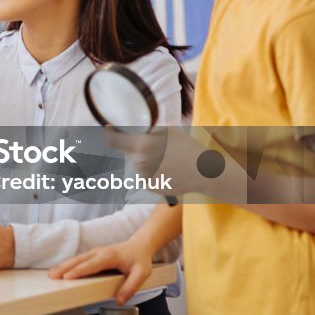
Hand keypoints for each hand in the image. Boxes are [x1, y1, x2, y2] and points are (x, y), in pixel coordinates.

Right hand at [48, 238, 151, 304]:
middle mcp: (99, 252)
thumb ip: (130, 287)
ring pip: (76, 259)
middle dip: (64, 268)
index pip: (90, 265)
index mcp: (108, 256)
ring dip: (63, 266)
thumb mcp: (141, 274)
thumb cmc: (139, 259)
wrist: (140, 245)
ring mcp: (95, 253)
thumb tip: (119, 300)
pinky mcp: (93, 255)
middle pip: (78, 260)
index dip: (78, 271)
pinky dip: (68, 265)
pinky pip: (78, 260)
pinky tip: (61, 271)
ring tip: (52, 274)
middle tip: (52, 276)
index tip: (67, 277)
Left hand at [106, 126, 249, 201]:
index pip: (113, 140)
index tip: (109, 129)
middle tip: (152, 144)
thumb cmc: (188, 148)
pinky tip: (168, 169)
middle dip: (134, 146)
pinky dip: (152, 171)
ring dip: (144, 159)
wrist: (204, 173)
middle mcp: (140, 162)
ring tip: (166, 158)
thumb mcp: (169, 131)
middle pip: (127, 151)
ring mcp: (144, 177)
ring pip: (137, 163)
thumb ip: (148, 129)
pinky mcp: (150, 187)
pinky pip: (145, 175)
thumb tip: (133, 126)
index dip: (109, 133)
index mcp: (142, 145)